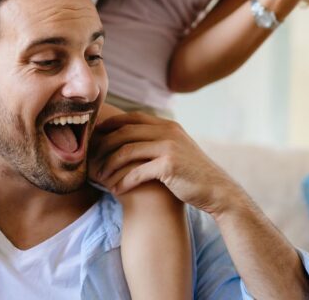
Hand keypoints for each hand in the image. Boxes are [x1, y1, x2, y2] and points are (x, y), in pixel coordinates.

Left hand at [89, 112, 243, 215]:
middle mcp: (167, 131)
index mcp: (168, 125)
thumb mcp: (177, 149)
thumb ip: (159, 140)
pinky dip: (123, 181)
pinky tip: (115, 190)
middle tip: (91, 160)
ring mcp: (169, 147)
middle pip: (124, 133)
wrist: (217, 190)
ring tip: (100, 177)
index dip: (111, 125)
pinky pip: (136, 171)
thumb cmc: (192, 174)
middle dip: (104, 146)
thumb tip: (133, 139)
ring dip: (110, 165)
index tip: (96, 137)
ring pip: (126, 151)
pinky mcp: (169, 165)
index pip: (132, 118)